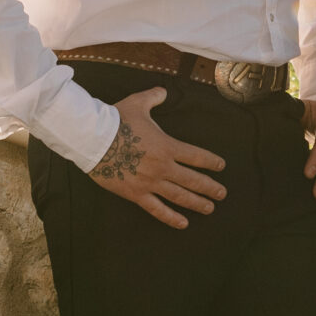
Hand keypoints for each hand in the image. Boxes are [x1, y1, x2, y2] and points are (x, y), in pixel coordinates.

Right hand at [88, 87, 226, 229]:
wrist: (93, 139)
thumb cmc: (116, 120)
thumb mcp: (138, 103)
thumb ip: (154, 97)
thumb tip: (162, 91)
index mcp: (167, 146)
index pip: (196, 156)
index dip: (211, 162)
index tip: (221, 166)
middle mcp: (163, 167)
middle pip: (193, 180)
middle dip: (210, 188)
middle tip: (222, 194)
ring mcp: (150, 182)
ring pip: (179, 197)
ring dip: (197, 203)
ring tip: (209, 208)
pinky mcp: (136, 194)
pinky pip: (157, 209)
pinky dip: (171, 218)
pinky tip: (183, 223)